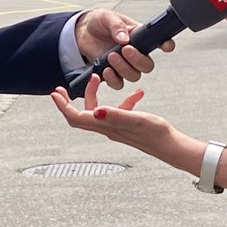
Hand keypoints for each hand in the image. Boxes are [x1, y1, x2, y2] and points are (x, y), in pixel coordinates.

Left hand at [50, 73, 175, 159]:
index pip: (77, 117)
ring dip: (95, 95)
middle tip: (65, 87)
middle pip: (82, 114)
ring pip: (98, 111)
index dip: (63, 106)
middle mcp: (108, 129)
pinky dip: (123, 100)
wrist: (172, 147)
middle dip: (71, 100)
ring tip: (100, 79)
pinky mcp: (126, 126)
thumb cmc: (156, 135)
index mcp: (106, 127)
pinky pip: (118, 111)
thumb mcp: (137, 119)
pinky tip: (136, 95)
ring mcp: (116, 128)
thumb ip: (117, 115)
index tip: (55, 93)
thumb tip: (96, 111)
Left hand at [74, 8, 173, 88]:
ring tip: (111, 55)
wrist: (82, 32)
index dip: (167, 45)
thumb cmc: (99, 22)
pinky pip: (118, 83)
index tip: (166, 46)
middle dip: (138, 60)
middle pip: (147, 66)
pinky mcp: (112, 74)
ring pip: (134, 76)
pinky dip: (113, 78)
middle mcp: (136, 53)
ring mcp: (125, 65)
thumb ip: (116, 26)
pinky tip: (106, 69)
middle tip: (125, 50)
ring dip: (123, 68)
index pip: (159, 42)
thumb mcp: (107, 17)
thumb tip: (124, 38)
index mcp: (139, 36)